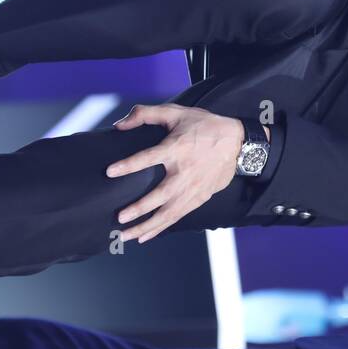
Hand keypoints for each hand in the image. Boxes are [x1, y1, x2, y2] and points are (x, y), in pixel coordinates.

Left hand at [107, 103, 245, 243]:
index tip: (110, 172)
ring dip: (147, 226)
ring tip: (126, 236)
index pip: (148, 158)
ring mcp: (193, 188)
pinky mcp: (199, 198)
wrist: (238, 142)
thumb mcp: (176, 112)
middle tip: (119, 218)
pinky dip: (161, 228)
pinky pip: (177, 216)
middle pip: (159, 195)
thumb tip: (119, 124)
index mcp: (177, 148)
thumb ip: (145, 114)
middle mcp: (184, 172)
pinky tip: (145, 236)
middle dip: (139, 209)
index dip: (128, 165)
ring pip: (168, 213)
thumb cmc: (204, 126)